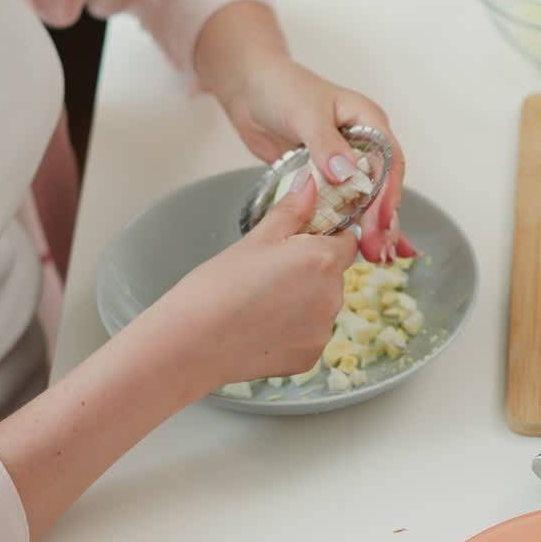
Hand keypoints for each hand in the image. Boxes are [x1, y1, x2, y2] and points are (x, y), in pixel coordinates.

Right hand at [141, 172, 358, 387]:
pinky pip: (310, 335)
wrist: (191, 342)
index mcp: (322, 259)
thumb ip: (292, 210)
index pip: (348, 241)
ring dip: (304, 301)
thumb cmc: (217, 286)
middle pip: (335, 275)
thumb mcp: (256, 239)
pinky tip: (262, 326)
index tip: (301, 241)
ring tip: (262, 301)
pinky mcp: (309, 358)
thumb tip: (311, 183)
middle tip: (271, 273)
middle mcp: (332, 297)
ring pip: (323, 306)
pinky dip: (293, 330)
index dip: (326, 237)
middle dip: (312, 270)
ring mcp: (322, 331)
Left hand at [220, 57, 415, 262]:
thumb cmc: (280, 88)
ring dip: (372, 227)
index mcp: (368, 121)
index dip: (388, 194)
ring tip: (375, 257)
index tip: (380, 223)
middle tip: (377, 250)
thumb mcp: (304, 112)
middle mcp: (363, 143)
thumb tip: (347, 174)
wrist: (250, 89)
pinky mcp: (327, 176)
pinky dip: (352, 224)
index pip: (389, 161)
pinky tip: (360, 248)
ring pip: (368, 198)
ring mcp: (346, 161)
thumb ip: (325, 143)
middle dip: (383, 220)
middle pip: (384, 185)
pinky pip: (344, 202)